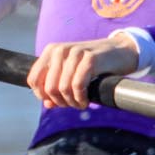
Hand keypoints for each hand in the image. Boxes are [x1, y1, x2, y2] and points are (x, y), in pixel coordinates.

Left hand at [26, 34, 140, 109]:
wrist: (120, 51)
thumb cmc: (94, 65)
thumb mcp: (71, 74)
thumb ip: (56, 87)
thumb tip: (47, 105)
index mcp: (51, 51)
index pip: (33, 79)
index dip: (42, 96)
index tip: (55, 102)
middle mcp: (60, 50)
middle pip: (48, 87)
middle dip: (60, 102)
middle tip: (72, 104)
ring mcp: (75, 53)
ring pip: (63, 89)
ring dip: (72, 102)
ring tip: (80, 103)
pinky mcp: (90, 59)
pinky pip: (77, 86)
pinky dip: (80, 99)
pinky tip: (86, 101)